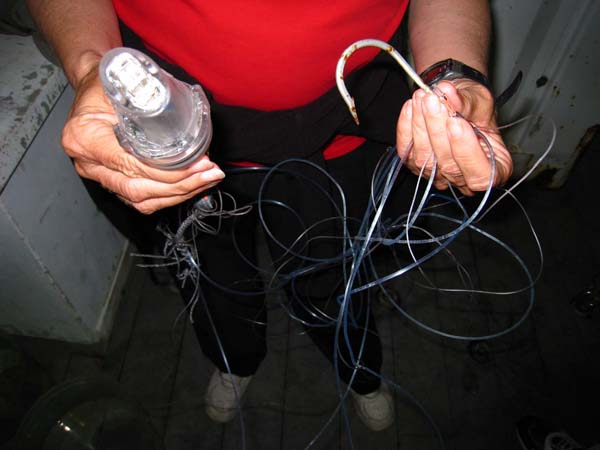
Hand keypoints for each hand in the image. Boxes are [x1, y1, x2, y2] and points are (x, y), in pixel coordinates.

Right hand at [62, 64, 224, 213]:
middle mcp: (88, 162)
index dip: (165, 170)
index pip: (128, 164)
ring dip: (179, 193)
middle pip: (137, 189)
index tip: (194, 165)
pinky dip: (169, 196)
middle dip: (179, 185)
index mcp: (83, 136)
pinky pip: (143, 200)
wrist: (94, 85)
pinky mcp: (114, 182)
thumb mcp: (121, 81)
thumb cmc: (104, 82)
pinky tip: (191, 186)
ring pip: (142, 200)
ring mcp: (100, 175)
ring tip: (206, 180)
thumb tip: (182, 113)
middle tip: (207, 173)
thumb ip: (144, 98)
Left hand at [396, 79, 511, 195]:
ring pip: (424, 160)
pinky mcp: (415, 165)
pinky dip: (406, 127)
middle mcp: (465, 178)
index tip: (456, 122)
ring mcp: (438, 175)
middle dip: (437, 130)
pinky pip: (407, 151)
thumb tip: (446, 93)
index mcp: (495, 169)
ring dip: (421, 125)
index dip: (465, 150)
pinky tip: (410, 107)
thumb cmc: (475, 107)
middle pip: (448, 166)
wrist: (457, 103)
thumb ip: (467, 101)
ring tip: (423, 98)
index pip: (480, 175)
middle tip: (433, 100)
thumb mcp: (481, 100)